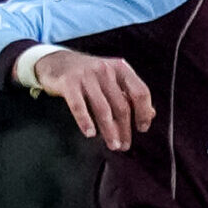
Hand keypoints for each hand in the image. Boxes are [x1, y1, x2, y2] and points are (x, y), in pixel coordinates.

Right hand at [34, 48, 153, 149]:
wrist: (56, 62)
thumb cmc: (88, 74)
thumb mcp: (112, 79)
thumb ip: (130, 95)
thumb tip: (151, 114)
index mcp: (120, 69)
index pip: (140, 92)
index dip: (143, 112)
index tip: (142, 128)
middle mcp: (105, 70)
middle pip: (121, 105)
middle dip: (125, 129)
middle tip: (125, 145)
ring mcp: (86, 76)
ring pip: (103, 109)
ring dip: (109, 131)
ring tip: (113, 145)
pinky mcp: (68, 83)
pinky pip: (79, 106)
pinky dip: (85, 121)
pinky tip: (90, 133)